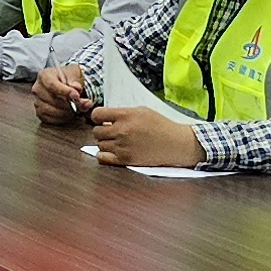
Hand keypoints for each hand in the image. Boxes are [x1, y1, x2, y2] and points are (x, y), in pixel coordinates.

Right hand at [31, 61, 96, 126]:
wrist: (66, 84)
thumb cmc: (69, 78)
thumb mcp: (75, 75)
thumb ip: (76, 82)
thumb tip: (77, 88)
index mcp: (44, 75)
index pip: (52, 85)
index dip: (65, 92)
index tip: (76, 96)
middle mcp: (38, 88)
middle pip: (52, 99)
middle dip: (68, 104)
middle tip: (80, 104)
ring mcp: (37, 101)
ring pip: (50, 111)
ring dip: (65, 112)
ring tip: (76, 109)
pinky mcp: (39, 112)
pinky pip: (49, 118)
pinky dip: (61, 118)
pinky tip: (68, 114)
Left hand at [81, 100, 205, 170]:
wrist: (175, 144)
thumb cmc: (161, 125)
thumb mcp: (142, 110)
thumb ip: (123, 113)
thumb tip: (106, 117)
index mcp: (126, 115)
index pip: (96, 114)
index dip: (97, 117)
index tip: (102, 119)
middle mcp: (122, 130)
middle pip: (96, 131)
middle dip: (102, 130)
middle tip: (111, 131)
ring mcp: (122, 146)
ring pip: (99, 145)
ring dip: (105, 143)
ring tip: (116, 141)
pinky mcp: (125, 160)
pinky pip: (102, 158)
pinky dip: (104, 155)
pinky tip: (112, 151)